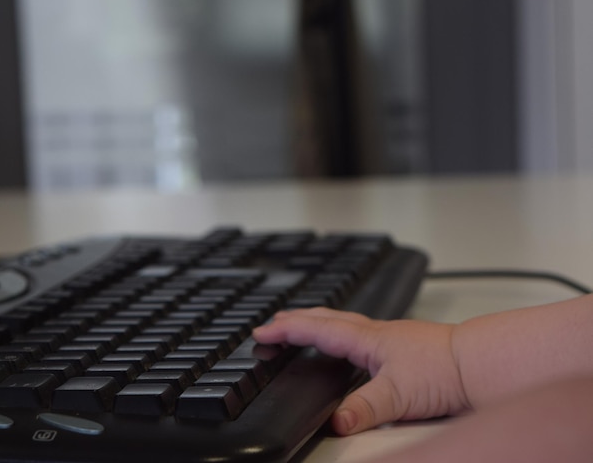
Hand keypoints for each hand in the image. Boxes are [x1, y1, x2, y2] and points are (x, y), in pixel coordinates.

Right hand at [253, 307, 469, 435]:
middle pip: (326, 318)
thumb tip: (336, 423)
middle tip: (274, 323)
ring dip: (317, 322)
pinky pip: (358, 332)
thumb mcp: (399, 395)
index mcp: (366, 339)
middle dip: (297, 320)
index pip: (316, 330)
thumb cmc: (443, 370)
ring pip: (342, 322)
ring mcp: (387, 337)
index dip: (286, 330)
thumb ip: (365, 409)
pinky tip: (348, 346)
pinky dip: (340, 332)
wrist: (477, 363)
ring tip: (302, 327)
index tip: (262, 333)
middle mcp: (374, 333)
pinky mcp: (399, 345)